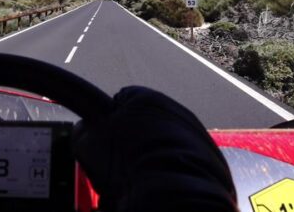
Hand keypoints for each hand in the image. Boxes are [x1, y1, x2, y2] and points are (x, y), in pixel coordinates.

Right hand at [73, 86, 236, 211]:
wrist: (172, 196)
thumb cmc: (129, 165)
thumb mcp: (87, 143)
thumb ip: (83, 130)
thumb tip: (83, 130)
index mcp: (144, 97)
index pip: (119, 101)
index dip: (108, 124)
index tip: (103, 142)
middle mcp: (174, 107)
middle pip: (143, 123)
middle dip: (132, 141)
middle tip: (118, 165)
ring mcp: (195, 131)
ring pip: (164, 143)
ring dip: (153, 156)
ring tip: (139, 180)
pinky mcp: (210, 156)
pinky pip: (183, 159)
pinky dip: (173, 169)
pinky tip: (160, 184)